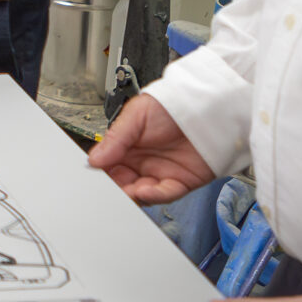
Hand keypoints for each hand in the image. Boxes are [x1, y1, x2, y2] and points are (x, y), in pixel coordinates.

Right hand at [87, 93, 215, 204]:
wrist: (208, 107)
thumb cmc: (172, 104)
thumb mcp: (136, 115)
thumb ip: (115, 138)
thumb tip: (94, 159)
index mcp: (127, 146)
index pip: (108, 165)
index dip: (100, 172)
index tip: (93, 176)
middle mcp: (142, 161)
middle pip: (121, 182)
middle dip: (114, 188)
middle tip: (107, 189)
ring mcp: (160, 173)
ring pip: (140, 193)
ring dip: (131, 196)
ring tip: (126, 191)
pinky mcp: (179, 182)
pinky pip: (164, 195)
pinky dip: (154, 196)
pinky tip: (145, 191)